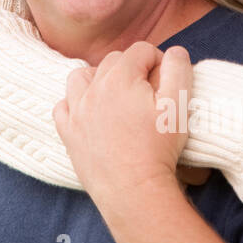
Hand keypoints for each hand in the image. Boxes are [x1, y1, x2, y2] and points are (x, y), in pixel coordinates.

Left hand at [52, 42, 193, 207]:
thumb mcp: (178, 106)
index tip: (167, 81)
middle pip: (112, 61)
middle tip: (149, 93)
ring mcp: (76, 111)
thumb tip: (175, 51)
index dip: (158, 60)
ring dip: (98, 79)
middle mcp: (92, 89)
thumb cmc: (158, 149)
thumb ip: (178, 70)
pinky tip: (90, 114)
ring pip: (81, 77)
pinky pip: (63, 106)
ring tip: (117, 96)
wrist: (133, 191)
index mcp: (120, 78)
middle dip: (132, 69)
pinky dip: (74, 104)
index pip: (140, 50)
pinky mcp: (68, 133)